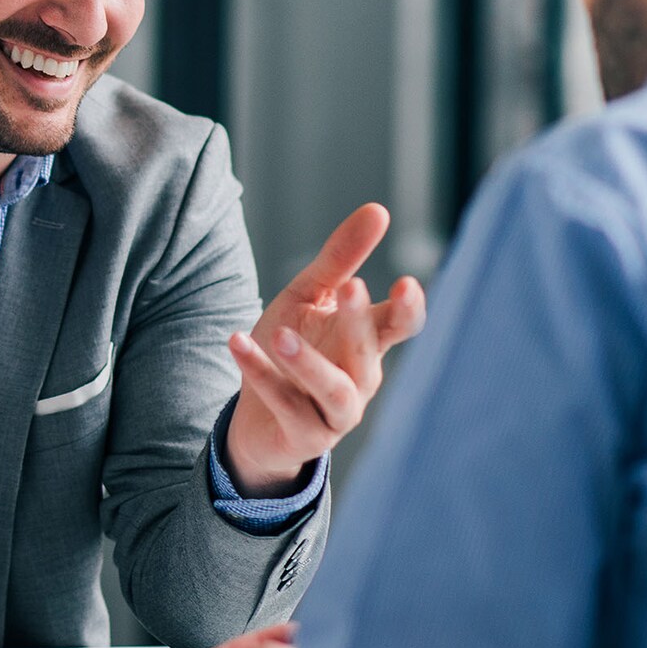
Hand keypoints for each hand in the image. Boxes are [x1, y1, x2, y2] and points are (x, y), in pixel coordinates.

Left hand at [223, 203, 425, 494]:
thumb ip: (340, 258)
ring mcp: (336, 413)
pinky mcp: (306, 437)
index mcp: (367, 341)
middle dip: (360, 321)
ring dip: (309, 363)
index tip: (406, 284)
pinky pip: (286, 405)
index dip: (408, 308)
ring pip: (334, 391)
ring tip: (281, 334)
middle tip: (352, 287)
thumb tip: (379, 210)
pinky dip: (262, 375)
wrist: (256, 416)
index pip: (401, 325)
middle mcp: (361, 379)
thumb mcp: (309, 296)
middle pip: (368, 352)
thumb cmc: (292, 346)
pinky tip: (238, 342)